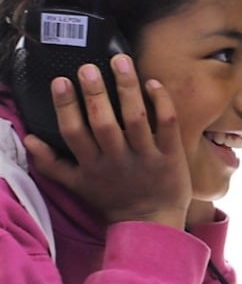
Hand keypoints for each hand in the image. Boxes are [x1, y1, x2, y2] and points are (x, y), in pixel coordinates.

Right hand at [24, 56, 190, 229]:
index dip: (65, 106)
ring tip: (120, 61)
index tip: (60, 80)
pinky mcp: (171, 156)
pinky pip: (167, 125)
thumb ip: (51, 164)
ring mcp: (145, 157)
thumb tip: (28, 138)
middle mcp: (116, 160)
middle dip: (94, 93)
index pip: (73, 132)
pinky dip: (161, 103)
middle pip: (102, 122)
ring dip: (127, 88)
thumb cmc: (111, 200)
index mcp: (91, 165)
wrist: (151, 223)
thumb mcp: (76, 185)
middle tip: (87, 67)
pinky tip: (153, 82)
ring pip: (136, 119)